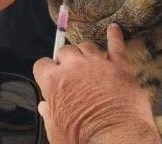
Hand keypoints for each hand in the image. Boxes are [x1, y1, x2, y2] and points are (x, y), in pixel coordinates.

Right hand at [33, 24, 158, 143]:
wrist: (117, 139)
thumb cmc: (83, 139)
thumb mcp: (56, 132)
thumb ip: (49, 115)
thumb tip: (45, 106)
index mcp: (54, 82)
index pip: (42, 64)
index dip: (46, 72)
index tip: (50, 78)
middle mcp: (74, 67)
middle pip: (65, 51)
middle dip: (66, 60)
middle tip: (72, 73)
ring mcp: (98, 64)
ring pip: (87, 45)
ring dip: (85, 52)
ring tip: (88, 61)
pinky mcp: (120, 67)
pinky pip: (117, 45)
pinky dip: (115, 36)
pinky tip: (114, 29)